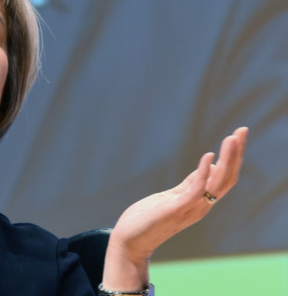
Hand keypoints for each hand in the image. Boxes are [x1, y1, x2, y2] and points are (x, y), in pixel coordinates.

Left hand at [102, 127, 247, 289]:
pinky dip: (204, 172)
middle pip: (227, 178)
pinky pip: (195, 190)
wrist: (129, 242)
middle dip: (236, 153)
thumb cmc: (147, 219)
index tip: (238, 135)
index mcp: (198, 202)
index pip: (224, 178)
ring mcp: (189, 208)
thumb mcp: (172, 197)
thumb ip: (189, 185)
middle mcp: (199, 206)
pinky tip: (208, 156)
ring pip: (217, 182)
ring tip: (232, 138)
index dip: (233, 157)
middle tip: (242, 130)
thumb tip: (208, 166)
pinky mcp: (175, 209)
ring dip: (226, 159)